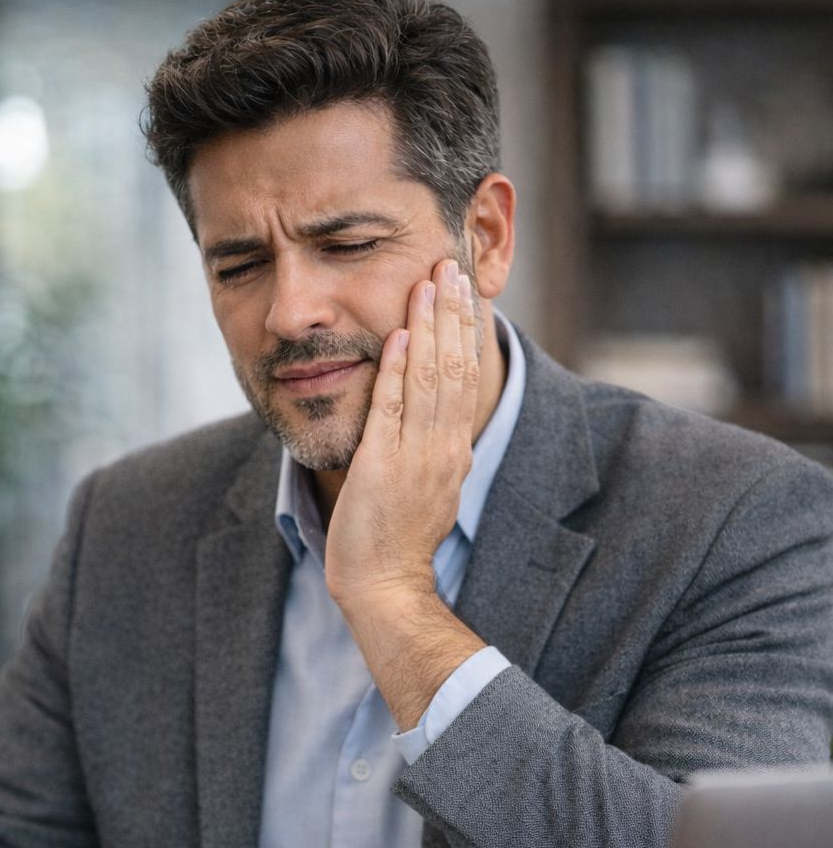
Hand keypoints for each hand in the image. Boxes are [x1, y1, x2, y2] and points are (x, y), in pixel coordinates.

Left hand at [324, 258, 487, 728]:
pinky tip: (400, 334)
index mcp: (453, 451)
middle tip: (452, 263)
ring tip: (432, 280)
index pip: (464, 379)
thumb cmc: (395, 540)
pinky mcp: (383, 467)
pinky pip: (393, 410)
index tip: (463, 289)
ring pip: (430, 380)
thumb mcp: (423, 486)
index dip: (465, 331)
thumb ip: (427, 447)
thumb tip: (426, 412)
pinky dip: (397, 370)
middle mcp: (443, 449)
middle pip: (454, 368)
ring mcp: (416, 457)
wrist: (384, 584)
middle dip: (454, 314)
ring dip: (431, 327)